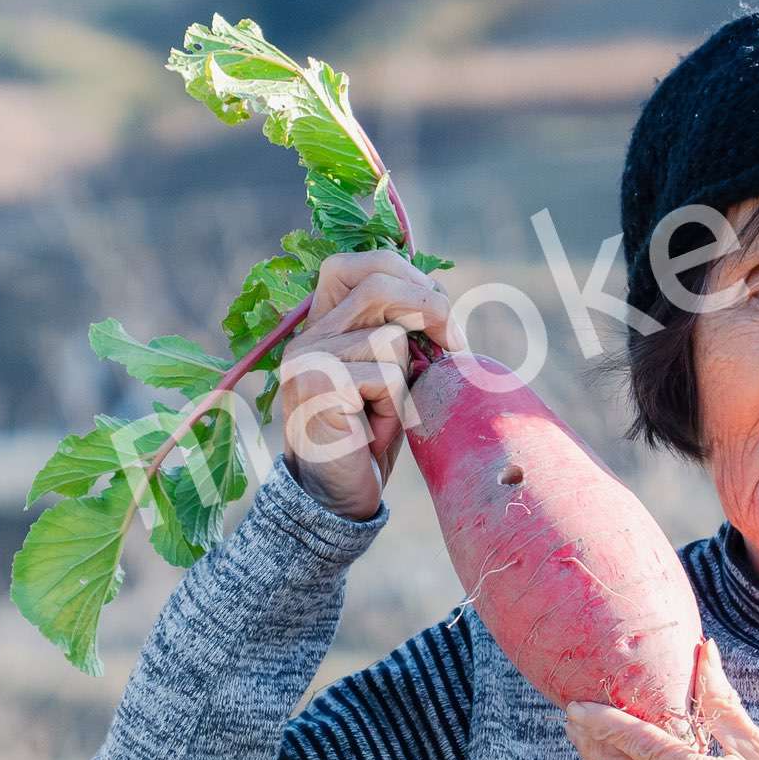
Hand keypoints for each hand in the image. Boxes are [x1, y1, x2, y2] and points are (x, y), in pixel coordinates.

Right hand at [275, 250, 450, 520]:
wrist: (337, 496)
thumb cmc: (368, 434)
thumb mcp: (389, 371)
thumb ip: (399, 330)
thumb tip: (440, 298)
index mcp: (322, 322)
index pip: (361, 263)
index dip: (409, 276)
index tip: (439, 314)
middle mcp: (307, 334)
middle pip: (379, 284)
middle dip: (430, 310)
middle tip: (452, 347)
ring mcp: (306, 358)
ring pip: (390, 337)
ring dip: (404, 377)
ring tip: (384, 410)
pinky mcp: (316, 386)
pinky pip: (385, 376)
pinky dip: (395, 405)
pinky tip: (372, 429)